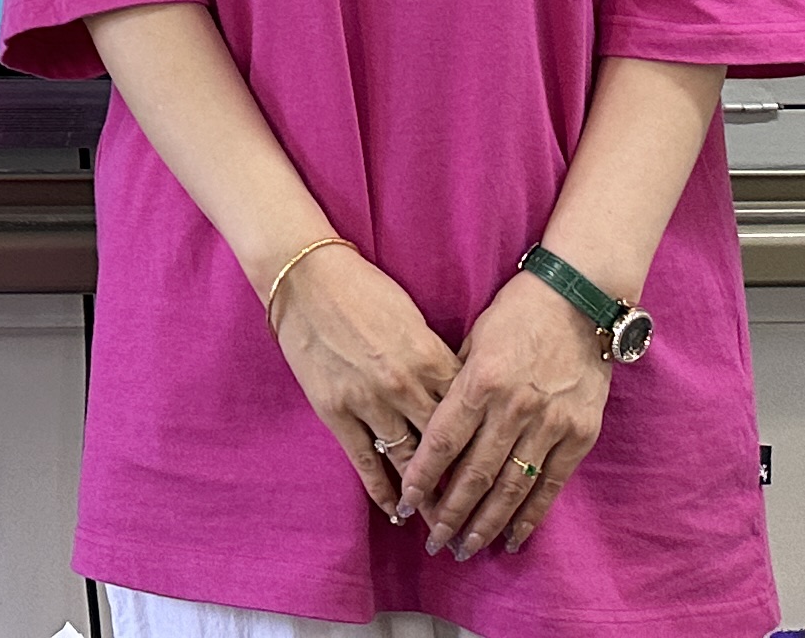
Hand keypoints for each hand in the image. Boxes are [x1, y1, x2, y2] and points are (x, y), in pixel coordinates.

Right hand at [266, 245, 461, 520]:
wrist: (304, 277)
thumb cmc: (363, 289)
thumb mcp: (412, 318)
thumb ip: (435, 359)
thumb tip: (455, 394)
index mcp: (430, 357)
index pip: (468, 413)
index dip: (484, 447)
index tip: (500, 474)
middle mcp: (405, 385)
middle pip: (445, 447)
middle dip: (464, 485)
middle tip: (479, 516)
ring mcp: (369, 401)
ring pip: (407, 461)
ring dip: (426, 498)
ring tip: (442, 527)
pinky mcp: (336, 411)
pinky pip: (365, 461)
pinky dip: (382, 490)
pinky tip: (395, 512)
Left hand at [398, 268, 609, 560]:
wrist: (580, 299)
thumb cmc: (517, 313)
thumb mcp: (474, 339)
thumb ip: (455, 384)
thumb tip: (430, 425)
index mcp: (480, 380)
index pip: (442, 441)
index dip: (422, 477)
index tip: (406, 504)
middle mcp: (513, 407)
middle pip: (475, 473)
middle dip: (451, 512)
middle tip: (435, 541)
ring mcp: (550, 423)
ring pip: (512, 485)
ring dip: (488, 522)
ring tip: (468, 546)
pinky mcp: (579, 433)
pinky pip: (551, 483)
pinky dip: (532, 514)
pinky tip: (515, 537)